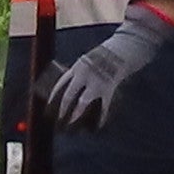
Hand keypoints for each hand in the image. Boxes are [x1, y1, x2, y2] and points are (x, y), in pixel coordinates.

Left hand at [45, 7, 173, 134]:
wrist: (125, 48)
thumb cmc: (106, 55)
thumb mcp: (88, 59)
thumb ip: (80, 73)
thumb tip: (71, 88)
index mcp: (77, 66)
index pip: (60, 83)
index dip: (53, 96)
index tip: (48, 106)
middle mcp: (84, 74)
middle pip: (68, 95)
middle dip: (62, 109)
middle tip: (59, 120)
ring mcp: (96, 81)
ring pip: (82, 103)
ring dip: (76, 115)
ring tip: (72, 124)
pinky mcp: (109, 88)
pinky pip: (104, 106)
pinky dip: (101, 117)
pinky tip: (99, 125)